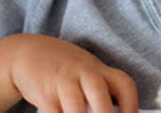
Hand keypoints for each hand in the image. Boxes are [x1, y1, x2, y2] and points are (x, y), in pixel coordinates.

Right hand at [3, 34, 138, 112]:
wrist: (28, 53)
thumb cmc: (66, 69)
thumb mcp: (88, 72)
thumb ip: (104, 91)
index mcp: (99, 69)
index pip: (124, 85)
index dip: (131, 106)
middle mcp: (83, 72)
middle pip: (100, 95)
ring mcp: (62, 82)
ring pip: (75, 106)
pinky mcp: (43, 93)